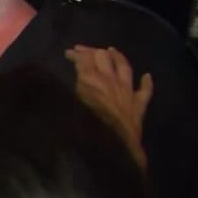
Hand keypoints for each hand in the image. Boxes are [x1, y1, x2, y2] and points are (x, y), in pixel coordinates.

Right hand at [66, 45, 153, 166]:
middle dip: (92, 51)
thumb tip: (51, 88)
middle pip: (103, 56)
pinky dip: (146, 82)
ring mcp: (127, 90)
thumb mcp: (67, 110)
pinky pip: (145, 90)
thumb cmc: (86, 130)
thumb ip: (63, 95)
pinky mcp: (138, 104)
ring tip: (111, 50)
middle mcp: (110, 80)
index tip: (67, 53)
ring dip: (117, 56)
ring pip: (124, 66)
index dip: (74, 54)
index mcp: (90, 80)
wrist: (114, 147)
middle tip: (83, 51)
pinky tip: (147, 76)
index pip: (83, 59)